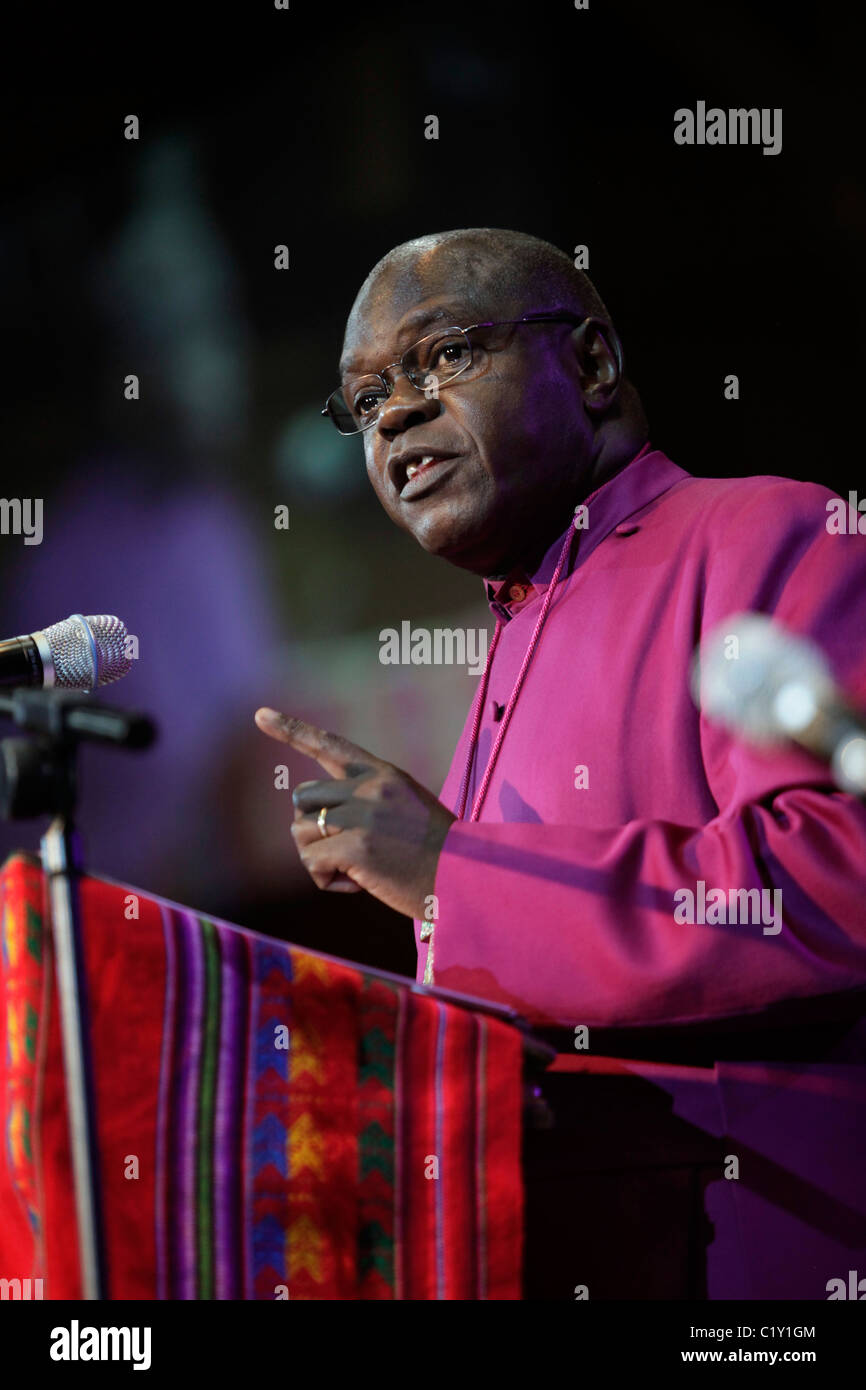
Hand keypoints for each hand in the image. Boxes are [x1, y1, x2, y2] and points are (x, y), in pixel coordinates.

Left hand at [254, 708, 456, 919]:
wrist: (465, 878)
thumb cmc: (436, 854)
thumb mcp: (404, 809)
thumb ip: (364, 801)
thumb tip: (310, 817)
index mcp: (382, 773)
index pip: (330, 744)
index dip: (291, 729)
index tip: (260, 714)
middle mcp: (370, 786)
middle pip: (303, 797)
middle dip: (312, 827)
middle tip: (344, 852)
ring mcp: (362, 814)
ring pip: (300, 830)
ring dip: (318, 856)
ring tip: (356, 870)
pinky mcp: (355, 846)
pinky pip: (311, 861)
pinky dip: (325, 879)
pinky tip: (357, 884)